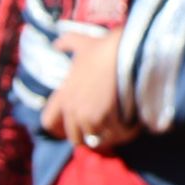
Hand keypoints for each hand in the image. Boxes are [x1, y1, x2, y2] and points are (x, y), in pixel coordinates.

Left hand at [41, 27, 137, 151]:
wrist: (126, 53)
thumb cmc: (104, 48)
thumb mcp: (82, 43)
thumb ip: (67, 43)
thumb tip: (56, 43)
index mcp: (63, 97)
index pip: (49, 123)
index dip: (60, 128)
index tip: (73, 127)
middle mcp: (73, 111)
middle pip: (75, 138)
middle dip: (89, 135)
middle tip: (103, 128)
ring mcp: (90, 118)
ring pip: (97, 140)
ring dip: (109, 136)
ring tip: (122, 128)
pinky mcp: (109, 121)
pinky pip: (116, 136)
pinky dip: (126, 133)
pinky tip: (135, 124)